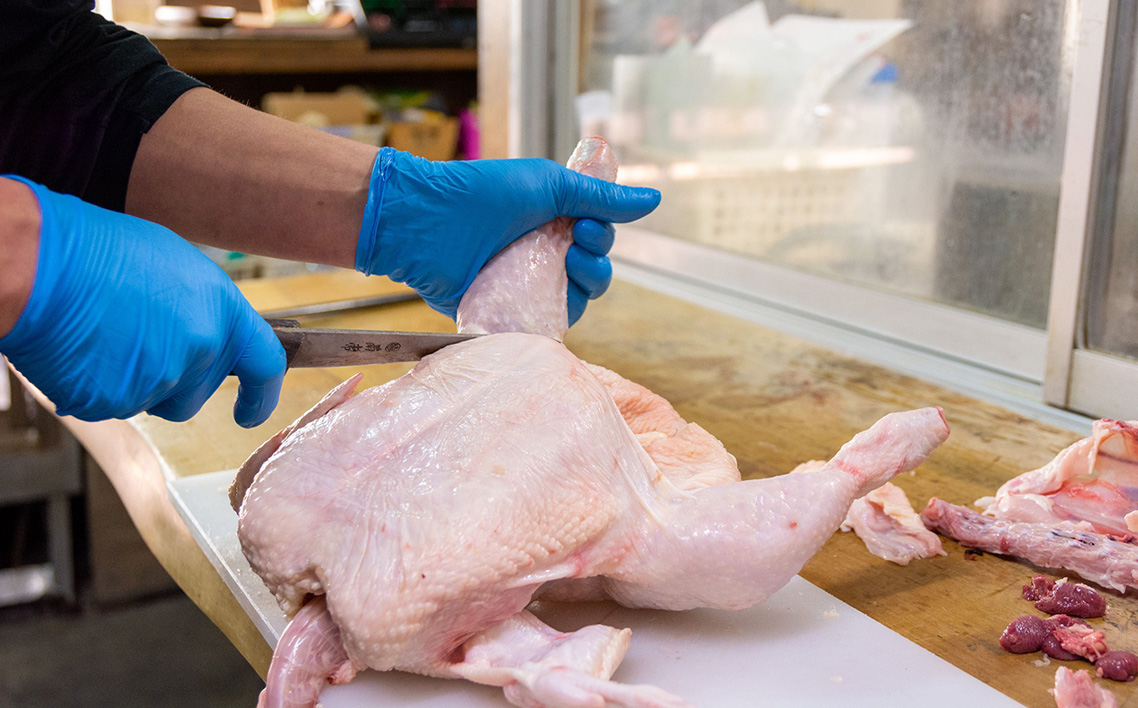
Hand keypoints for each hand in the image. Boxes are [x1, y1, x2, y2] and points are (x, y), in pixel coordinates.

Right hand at [0, 177, 284, 426]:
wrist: (41, 265)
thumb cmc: (102, 252)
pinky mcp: (115, 402)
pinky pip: (114, 405)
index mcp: (222, 313)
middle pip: (197, 393)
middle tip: (139, 343)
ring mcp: (158, 380)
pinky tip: (85, 352)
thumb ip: (204, 311)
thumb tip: (208, 333)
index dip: (261, 396)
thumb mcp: (177, 267)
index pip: (264, 365)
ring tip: (107, 337)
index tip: (251, 412)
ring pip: (155, 400)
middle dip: (176, 382)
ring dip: (138, 382)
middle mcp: (200, 351)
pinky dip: (101, 386)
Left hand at [354, 149, 660, 319]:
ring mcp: (524, 286)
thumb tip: (654, 200)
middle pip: (593, 274)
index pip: (597, 240)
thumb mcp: (550, 185)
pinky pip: (543, 325)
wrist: (428, 221)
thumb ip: (601, 197)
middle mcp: (541, 256)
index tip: (587, 223)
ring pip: (575, 301)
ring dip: (584, 286)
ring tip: (567, 267)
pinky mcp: (505, 313)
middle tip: (577, 243)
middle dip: (597, 261)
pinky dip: (555, 318)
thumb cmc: (484, 194)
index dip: (602, 236)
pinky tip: (551, 304)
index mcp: (553, 223)